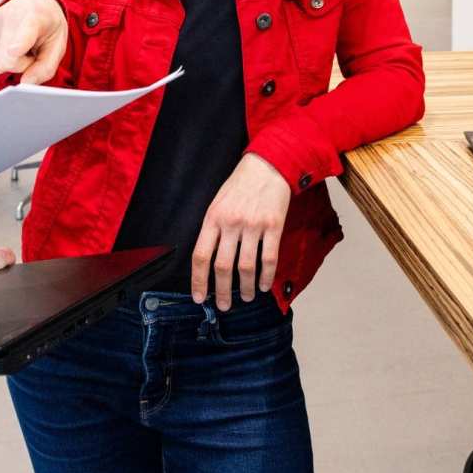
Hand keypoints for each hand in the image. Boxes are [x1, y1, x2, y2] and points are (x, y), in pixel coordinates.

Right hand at [0, 0, 67, 83]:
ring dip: (5, 64)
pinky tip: (4, 48)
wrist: (35, 1)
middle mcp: (9, 16)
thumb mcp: (58, 46)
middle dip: (17, 66)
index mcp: (34, 18)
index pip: (22, 36)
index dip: (18, 46)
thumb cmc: (47, 26)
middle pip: (3, 63)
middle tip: (28, 54)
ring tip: (17, 49)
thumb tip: (26, 83)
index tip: (14, 51)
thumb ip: (45, 68)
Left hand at [190, 154, 290, 310]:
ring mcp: (253, 225)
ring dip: (245, 288)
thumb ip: (213, 228)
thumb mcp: (218, 202)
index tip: (198, 297)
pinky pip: (269, 258)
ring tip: (246, 298)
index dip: (198, 280)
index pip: (201, 255)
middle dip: (222, 291)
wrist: (267, 166)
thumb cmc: (240, 185)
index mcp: (213, 217)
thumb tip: (208, 259)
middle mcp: (231, 223)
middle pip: (223, 266)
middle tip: (223, 306)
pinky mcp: (273, 226)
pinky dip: (266, 276)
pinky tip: (263, 285)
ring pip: (246, 266)